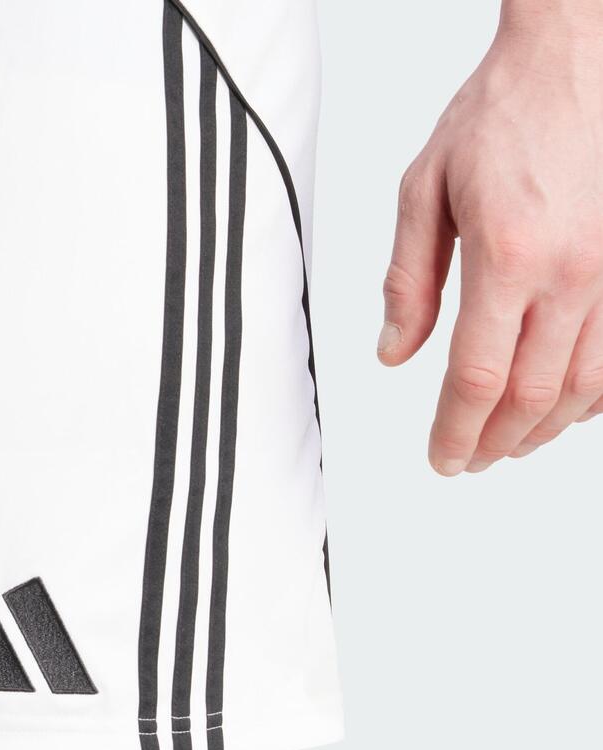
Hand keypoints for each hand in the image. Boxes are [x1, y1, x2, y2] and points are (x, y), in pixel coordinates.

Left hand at [380, 3, 602, 475]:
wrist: (577, 60)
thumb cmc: (500, 117)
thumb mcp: (424, 192)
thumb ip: (407, 282)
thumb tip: (393, 354)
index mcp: (509, 257)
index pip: (477, 379)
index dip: (455, 432)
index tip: (439, 458)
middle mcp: (571, 274)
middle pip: (531, 398)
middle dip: (492, 443)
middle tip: (464, 461)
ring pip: (581, 389)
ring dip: (540, 432)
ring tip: (504, 447)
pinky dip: (589, 399)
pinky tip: (561, 411)